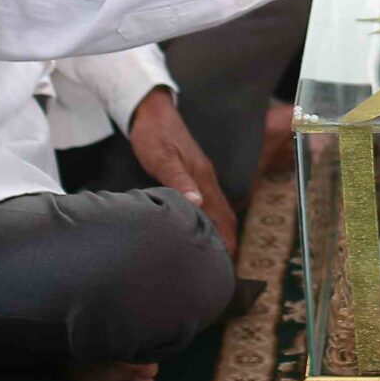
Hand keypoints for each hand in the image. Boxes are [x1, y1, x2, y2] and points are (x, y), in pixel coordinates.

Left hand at [129, 87, 236, 258]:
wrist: (151, 109)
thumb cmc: (153, 134)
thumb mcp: (162, 158)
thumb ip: (178, 180)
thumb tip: (197, 205)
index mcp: (202, 179)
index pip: (222, 217)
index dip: (227, 242)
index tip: (225, 266)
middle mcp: (207, 180)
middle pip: (226, 217)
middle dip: (228, 243)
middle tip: (222, 270)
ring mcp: (202, 177)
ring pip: (219, 211)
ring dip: (222, 233)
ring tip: (216, 257)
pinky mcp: (193, 175)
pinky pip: (210, 204)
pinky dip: (212, 221)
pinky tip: (203, 230)